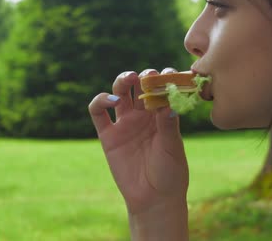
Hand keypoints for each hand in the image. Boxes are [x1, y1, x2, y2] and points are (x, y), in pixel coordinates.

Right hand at [88, 68, 188, 215]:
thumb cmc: (170, 172)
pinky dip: (101, 101)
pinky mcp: (109, 136)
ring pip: (120, 92)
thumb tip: (168, 103)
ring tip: (130, 79)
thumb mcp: (172, 147)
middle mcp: (144, 115)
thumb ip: (168, 125)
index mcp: (163, 114)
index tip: (169, 73)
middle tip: (149, 75)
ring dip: (123, 80)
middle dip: (144, 76)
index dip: (164, 78)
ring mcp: (126, 123)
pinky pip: (98, 113)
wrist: (154, 199)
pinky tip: (112, 100)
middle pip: (140, 86)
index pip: (162, 89)